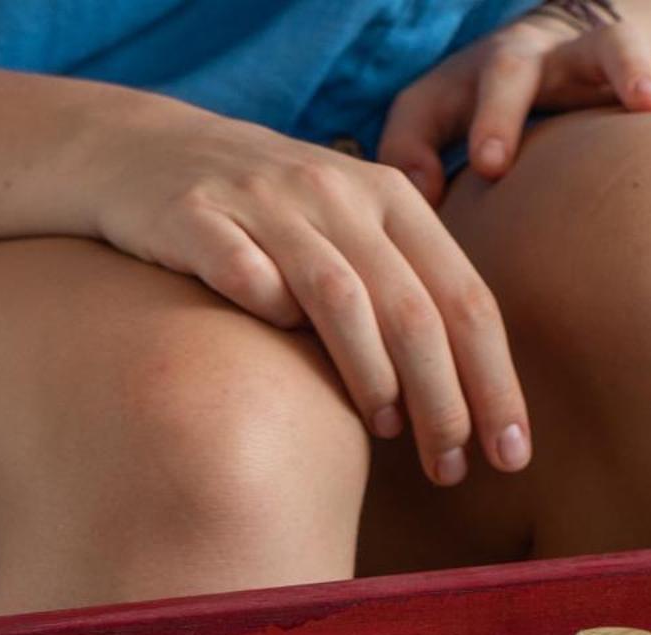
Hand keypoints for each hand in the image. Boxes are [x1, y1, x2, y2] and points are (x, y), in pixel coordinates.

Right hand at [92, 108, 530, 485]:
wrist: (137, 149)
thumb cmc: (271, 217)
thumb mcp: (352, 232)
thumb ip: (409, 294)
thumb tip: (474, 400)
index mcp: (392, 198)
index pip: (467, 299)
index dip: (496, 383)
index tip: (513, 454)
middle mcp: (338, 191)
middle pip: (414, 310)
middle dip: (445, 400)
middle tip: (454, 468)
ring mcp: (266, 200)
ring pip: (341, 299)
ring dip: (373, 377)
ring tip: (391, 433)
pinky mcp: (195, 214)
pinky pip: (245, 278)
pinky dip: (272, 318)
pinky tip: (287, 369)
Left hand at [381, 17, 650, 204]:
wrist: (548, 56)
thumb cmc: (479, 102)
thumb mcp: (433, 110)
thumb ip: (409, 143)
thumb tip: (411, 189)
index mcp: (514, 59)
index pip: (501, 75)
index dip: (497, 114)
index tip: (492, 165)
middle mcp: (578, 52)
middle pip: (606, 42)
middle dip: (627, 70)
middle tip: (645, 106)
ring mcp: (631, 67)